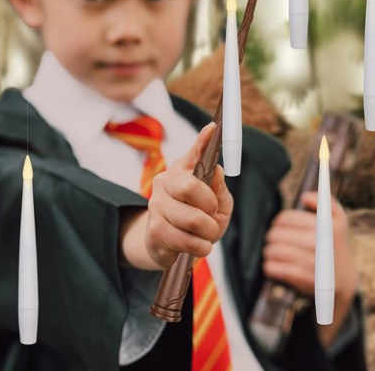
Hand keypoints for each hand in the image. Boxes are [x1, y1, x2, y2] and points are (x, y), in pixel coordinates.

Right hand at [141, 122, 233, 268]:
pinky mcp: (155, 230)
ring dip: (209, 232)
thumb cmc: (196, 220)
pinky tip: (201, 245)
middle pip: (190, 187)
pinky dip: (201, 246)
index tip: (214, 128)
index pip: (194, 153)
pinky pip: (186, 240)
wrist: (165, 245)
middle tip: (213, 214)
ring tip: (208, 235)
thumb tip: (217, 170)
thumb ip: (219, 189)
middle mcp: (165, 183)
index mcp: (182, 171)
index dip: (203, 141)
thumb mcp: (216, 206)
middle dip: (210, 205)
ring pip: (193, 219)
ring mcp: (157, 206)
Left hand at [262, 192, 357, 304]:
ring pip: (273, 250)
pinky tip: (273, 265)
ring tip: (272, 252)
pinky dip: (269, 266)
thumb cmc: (335, 246)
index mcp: (325, 225)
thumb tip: (305, 197)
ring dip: (268, 251)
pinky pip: (273, 268)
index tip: (279, 226)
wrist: (343, 279)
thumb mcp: (339, 221)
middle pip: (276, 234)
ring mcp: (310, 261)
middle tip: (274, 240)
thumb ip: (326, 202)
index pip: (286, 218)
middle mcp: (318, 242)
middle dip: (272, 236)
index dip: (278, 221)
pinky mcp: (302, 278)